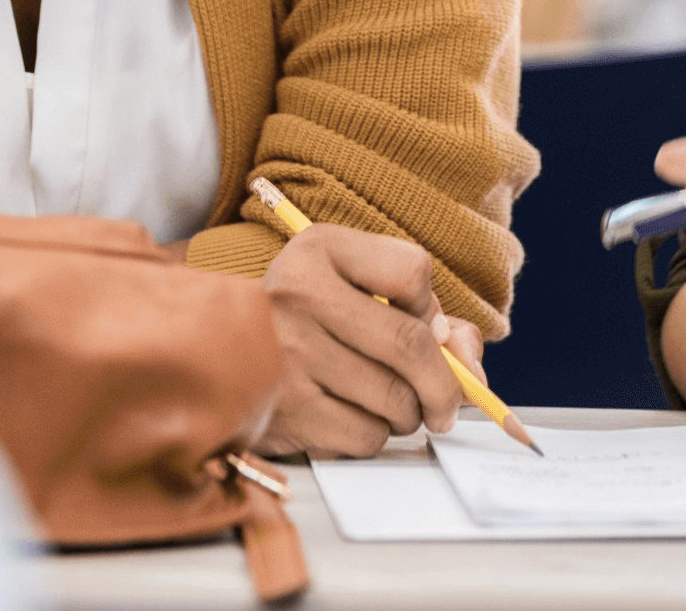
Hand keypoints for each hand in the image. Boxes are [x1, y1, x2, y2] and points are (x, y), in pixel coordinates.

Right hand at [257, 224, 464, 458]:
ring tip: (392, 404)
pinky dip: (376, 435)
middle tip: (446, 403)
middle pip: (411, 345)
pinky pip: (365, 435)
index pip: (413, 271)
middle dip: (444, 384)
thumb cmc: (306, 318)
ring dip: (409, 413)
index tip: (423, 322)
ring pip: (394, 399)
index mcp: (320, 249)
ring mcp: (290, 355)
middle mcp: (301, 295)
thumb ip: (425, 312)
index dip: (430, 305)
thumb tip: (471, 369)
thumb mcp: (356, 286)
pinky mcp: (285, 411)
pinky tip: (356, 418)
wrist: (213, 354)